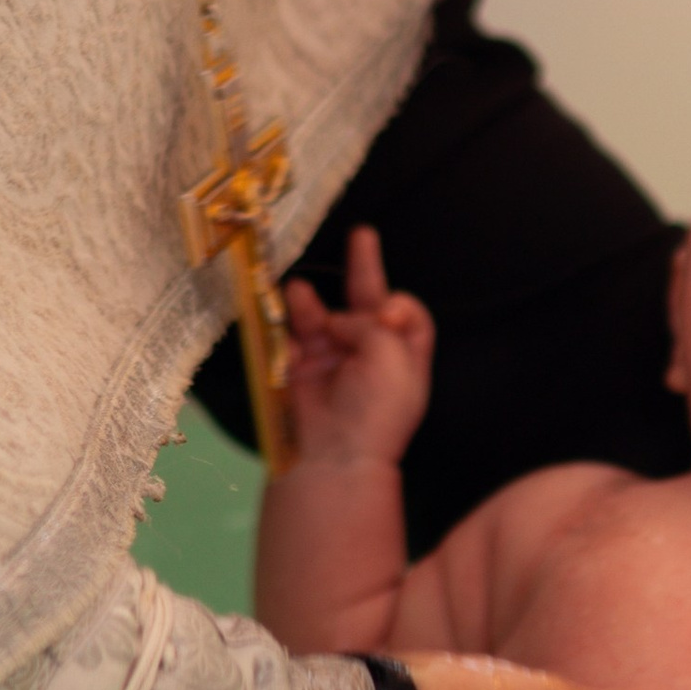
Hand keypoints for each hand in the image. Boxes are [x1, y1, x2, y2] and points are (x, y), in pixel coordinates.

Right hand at [281, 224, 432, 468]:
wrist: (335, 455)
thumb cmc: (376, 406)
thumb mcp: (391, 354)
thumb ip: (372, 320)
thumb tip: (336, 320)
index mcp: (403, 356)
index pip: (405, 314)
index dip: (396, 305)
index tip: (386, 312)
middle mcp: (371, 354)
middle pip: (368, 303)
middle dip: (364, 268)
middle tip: (362, 234)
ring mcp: (335, 361)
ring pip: (324, 317)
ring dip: (310, 303)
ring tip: (298, 293)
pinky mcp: (301, 369)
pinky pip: (292, 338)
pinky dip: (287, 328)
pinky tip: (285, 327)